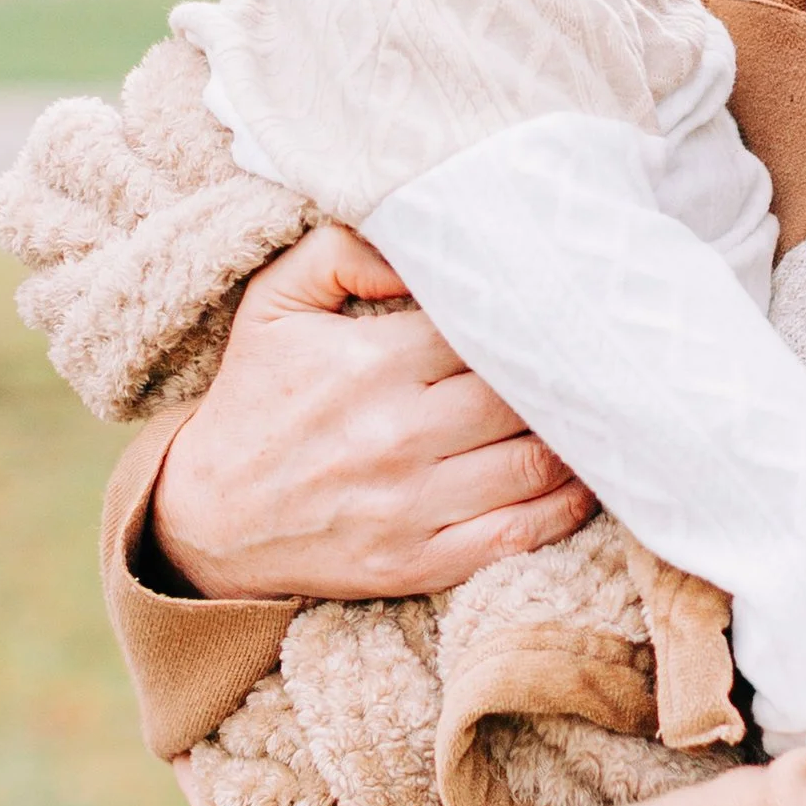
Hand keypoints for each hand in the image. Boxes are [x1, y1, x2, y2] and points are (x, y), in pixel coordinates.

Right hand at [151, 222, 592, 601]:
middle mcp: (395, 436)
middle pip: (523, 396)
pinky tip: (586, 481)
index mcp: (370, 363)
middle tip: (596, 358)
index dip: (530, 318)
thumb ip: (342, 251)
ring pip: (535, 465)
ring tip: (599, 413)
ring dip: (579, 439)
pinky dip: (565, 508)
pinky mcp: (419, 563)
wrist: (206, 516)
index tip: (561, 307)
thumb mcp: (274, 304)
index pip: (486, 330)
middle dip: (565, 376)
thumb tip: (419, 242)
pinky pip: (520, 535)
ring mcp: (411, 507)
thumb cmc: (255, 398)